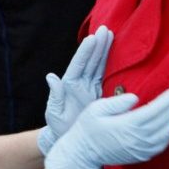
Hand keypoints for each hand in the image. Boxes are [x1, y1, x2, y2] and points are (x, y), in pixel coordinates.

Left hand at [38, 26, 113, 154]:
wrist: (69, 139)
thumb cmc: (58, 127)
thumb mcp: (54, 113)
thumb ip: (55, 96)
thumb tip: (51, 77)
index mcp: (69, 84)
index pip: (78, 64)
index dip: (85, 51)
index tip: (92, 38)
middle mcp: (80, 82)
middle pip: (90, 60)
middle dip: (97, 45)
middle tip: (105, 29)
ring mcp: (90, 86)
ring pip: (98, 64)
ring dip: (104, 50)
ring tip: (110, 34)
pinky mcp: (100, 93)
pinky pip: (105, 75)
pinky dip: (110, 63)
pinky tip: (117, 53)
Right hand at [45, 88, 168, 168]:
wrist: (82, 153)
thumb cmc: (87, 127)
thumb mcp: (96, 109)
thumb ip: (117, 103)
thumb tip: (135, 98)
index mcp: (126, 126)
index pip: (153, 112)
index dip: (167, 102)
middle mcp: (136, 139)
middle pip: (163, 123)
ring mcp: (140, 150)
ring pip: (165, 136)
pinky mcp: (140, 156)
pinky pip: (160, 145)